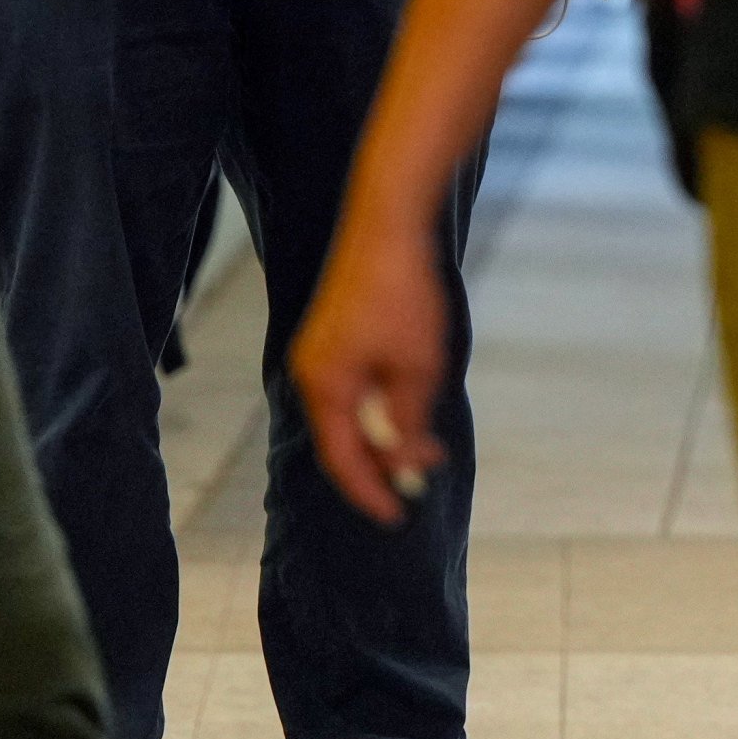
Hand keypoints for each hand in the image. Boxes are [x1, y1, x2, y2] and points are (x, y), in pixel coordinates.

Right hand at [295, 197, 450, 523]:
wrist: (388, 222)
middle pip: (342, 437)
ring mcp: (319, 352)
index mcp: (324, 387)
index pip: (341, 459)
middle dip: (383, 461)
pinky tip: (410, 402)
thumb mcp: (417, 368)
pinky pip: (351, 387)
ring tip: (426, 441)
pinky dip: (378, 404)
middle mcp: (311, 373)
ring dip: (385, 431)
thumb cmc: (403, 293)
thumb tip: (407, 463)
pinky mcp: (333, 335)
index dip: (369, 492)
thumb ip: (408, 422)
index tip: (395, 516)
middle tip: (425, 472)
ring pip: (349, 412)